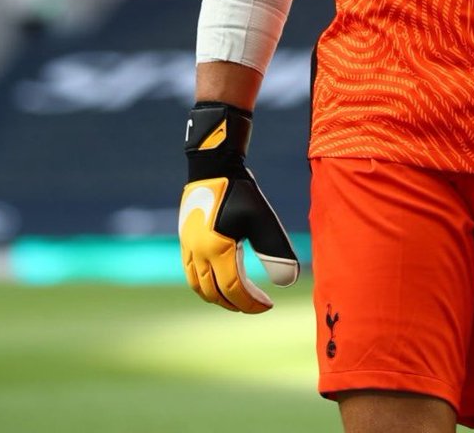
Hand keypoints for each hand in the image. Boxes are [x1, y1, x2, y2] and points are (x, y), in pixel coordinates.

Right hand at [179, 101, 298, 311]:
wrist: (213, 167)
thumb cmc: (241, 191)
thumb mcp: (263, 220)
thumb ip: (275, 251)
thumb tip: (289, 282)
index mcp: (217, 250)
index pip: (234, 289)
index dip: (251, 303)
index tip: (268, 305)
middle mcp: (198, 253)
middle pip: (214, 293)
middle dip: (235, 303)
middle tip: (255, 304)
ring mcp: (188, 247)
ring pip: (199, 286)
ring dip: (218, 296)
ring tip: (238, 298)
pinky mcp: (184, 240)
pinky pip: (191, 272)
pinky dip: (204, 284)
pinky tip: (219, 278)